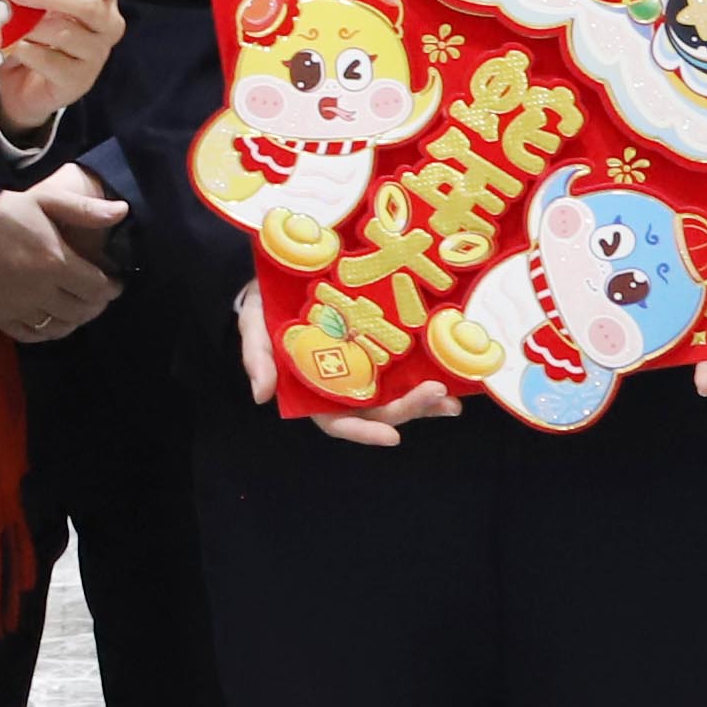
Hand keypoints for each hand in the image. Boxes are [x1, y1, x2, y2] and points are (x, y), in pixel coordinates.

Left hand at [0, 0, 124, 135]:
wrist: (24, 84)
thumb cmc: (34, 33)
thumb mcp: (34, 5)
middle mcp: (107, 25)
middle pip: (88, 5)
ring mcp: (96, 55)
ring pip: (67, 34)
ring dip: (33, 26)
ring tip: (8, 24)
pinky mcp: (79, 81)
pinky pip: (52, 62)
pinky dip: (28, 52)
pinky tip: (12, 48)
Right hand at [0, 177, 124, 344]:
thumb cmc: (2, 207)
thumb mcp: (45, 199)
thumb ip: (85, 210)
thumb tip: (123, 211)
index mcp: (55, 261)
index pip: (97, 288)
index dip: (111, 288)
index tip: (115, 283)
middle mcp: (40, 290)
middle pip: (81, 311)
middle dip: (96, 304)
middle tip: (98, 295)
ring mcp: (17, 307)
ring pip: (59, 327)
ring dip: (74, 320)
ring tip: (77, 308)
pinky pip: (30, 335)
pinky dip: (46, 332)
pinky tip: (50, 321)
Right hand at [239, 277, 454, 445]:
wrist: (281, 269)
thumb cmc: (264, 304)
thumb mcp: (253, 325)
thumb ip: (257, 357)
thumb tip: (262, 396)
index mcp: (312, 389)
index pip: (338, 422)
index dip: (364, 432)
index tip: (392, 436)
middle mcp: (343, 384)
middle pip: (378, 410)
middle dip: (408, 410)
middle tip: (437, 397)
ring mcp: (364, 366)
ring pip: (397, 394)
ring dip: (426, 401)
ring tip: (452, 400)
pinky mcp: (379, 345)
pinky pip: (406, 365)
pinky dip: (428, 372)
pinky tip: (453, 374)